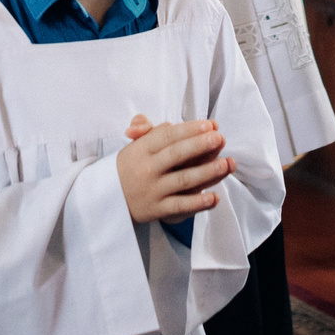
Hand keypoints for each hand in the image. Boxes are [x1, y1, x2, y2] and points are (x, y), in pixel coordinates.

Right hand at [117, 115, 232, 222]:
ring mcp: (154, 190)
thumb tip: (168, 124)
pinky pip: (180, 206)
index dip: (189, 129)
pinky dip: (198, 203)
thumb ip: (148, 129)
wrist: (108, 198)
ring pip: (183, 180)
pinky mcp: (158, 209)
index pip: (168, 136)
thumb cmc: (131, 166)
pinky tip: (214, 197)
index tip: (210, 125)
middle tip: (219, 138)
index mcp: (142, 148)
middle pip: (177, 154)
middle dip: (199, 145)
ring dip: (207, 172)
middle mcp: (148, 168)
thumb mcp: (135, 144)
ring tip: (226, 164)